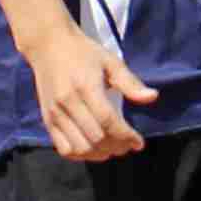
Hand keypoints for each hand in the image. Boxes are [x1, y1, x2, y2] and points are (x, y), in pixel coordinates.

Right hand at [22, 25, 159, 161]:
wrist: (47, 46)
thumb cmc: (83, 53)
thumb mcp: (110, 62)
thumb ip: (130, 82)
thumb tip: (152, 97)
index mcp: (85, 87)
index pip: (108, 121)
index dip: (126, 136)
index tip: (139, 142)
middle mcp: (67, 103)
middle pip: (96, 138)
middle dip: (117, 146)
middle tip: (128, 144)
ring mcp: (55, 114)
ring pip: (80, 148)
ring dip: (100, 154)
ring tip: (112, 148)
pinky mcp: (47, 120)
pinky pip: (64, 148)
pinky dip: (81, 155)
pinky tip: (93, 149)